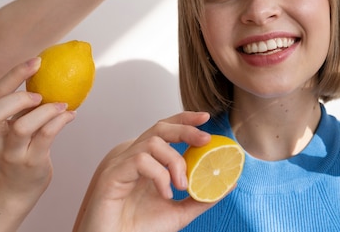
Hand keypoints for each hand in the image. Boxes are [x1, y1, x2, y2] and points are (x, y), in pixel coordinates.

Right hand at [0, 57, 75, 205]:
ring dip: (47, 111)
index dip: (14, 75)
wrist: (14, 189)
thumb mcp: (11, 128)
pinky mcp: (30, 162)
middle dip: (20, 98)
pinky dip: (60, 121)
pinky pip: (46, 136)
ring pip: (23, 127)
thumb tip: (48, 73)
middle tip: (41, 95)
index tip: (37, 61)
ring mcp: (10, 153)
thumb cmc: (17, 150)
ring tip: (62, 106)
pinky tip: (70, 115)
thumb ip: (21, 107)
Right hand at [75, 112, 215, 231]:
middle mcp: (133, 159)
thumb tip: (228, 184)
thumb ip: (201, 197)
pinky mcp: (111, 176)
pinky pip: (140, 161)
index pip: (166, 131)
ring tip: (182, 186)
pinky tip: (165, 194)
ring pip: (152, 143)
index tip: (205, 118)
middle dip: (185, 129)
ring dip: (174, 161)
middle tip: (205, 140)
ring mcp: (121, 166)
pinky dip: (159, 174)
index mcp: (148, 163)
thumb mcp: (179, 212)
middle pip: (160, 128)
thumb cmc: (140, 230)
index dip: (185, 120)